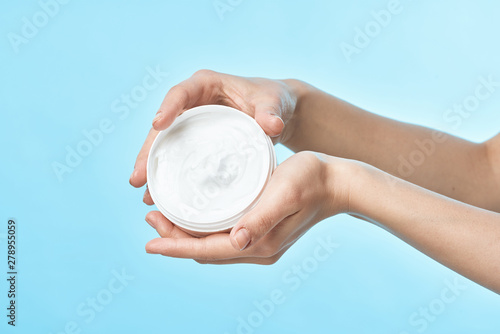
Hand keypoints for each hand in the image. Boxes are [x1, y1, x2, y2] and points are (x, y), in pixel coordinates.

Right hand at [129, 69, 301, 204]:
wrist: (277, 113)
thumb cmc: (273, 100)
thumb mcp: (273, 102)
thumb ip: (271, 111)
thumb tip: (272, 126)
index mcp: (205, 85)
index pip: (180, 93)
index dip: (167, 107)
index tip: (157, 124)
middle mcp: (193, 104)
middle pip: (164, 126)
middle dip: (149, 151)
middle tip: (138, 177)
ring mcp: (192, 124)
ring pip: (165, 145)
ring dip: (153, 169)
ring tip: (146, 194)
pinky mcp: (197, 142)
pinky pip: (178, 157)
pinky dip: (170, 175)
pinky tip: (163, 198)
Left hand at [144, 151, 351, 263]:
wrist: (336, 182)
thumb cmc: (311, 181)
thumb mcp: (284, 193)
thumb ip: (260, 218)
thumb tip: (236, 242)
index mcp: (258, 243)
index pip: (207, 251)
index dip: (176, 246)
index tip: (149, 241)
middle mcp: (256, 248)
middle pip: (205, 250)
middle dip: (175, 239)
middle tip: (151, 217)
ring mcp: (259, 242)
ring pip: (212, 245)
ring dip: (186, 234)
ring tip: (164, 215)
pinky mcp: (261, 231)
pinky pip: (223, 236)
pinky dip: (203, 229)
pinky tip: (194, 214)